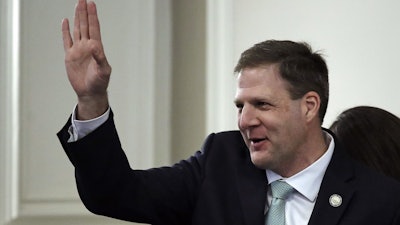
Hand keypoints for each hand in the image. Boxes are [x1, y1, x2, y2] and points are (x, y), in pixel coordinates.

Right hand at [62, 0, 110, 119]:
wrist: (90, 92)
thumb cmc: (99, 83)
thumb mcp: (103, 70)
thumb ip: (100, 58)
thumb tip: (95, 46)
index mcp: (96, 48)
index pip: (94, 28)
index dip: (92, 16)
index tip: (91, 4)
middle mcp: (87, 46)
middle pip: (85, 25)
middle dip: (84, 12)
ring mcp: (78, 50)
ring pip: (77, 30)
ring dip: (77, 18)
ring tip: (78, 5)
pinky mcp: (70, 56)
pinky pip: (67, 40)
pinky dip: (66, 31)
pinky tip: (66, 22)